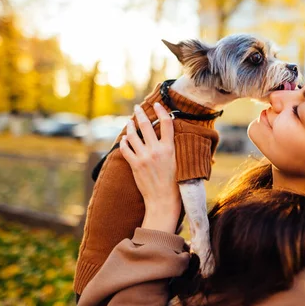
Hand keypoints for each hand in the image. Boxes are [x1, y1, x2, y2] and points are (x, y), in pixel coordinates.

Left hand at [120, 102, 181, 232]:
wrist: (163, 201)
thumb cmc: (176, 184)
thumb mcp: (180, 163)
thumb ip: (176, 149)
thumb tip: (176, 139)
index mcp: (170, 148)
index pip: (166, 123)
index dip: (162, 111)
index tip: (158, 104)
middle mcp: (156, 150)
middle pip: (146, 125)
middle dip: (140, 113)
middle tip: (137, 107)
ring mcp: (144, 157)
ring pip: (133, 135)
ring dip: (130, 126)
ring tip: (129, 121)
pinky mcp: (135, 165)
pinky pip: (126, 149)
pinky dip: (124, 142)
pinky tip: (124, 139)